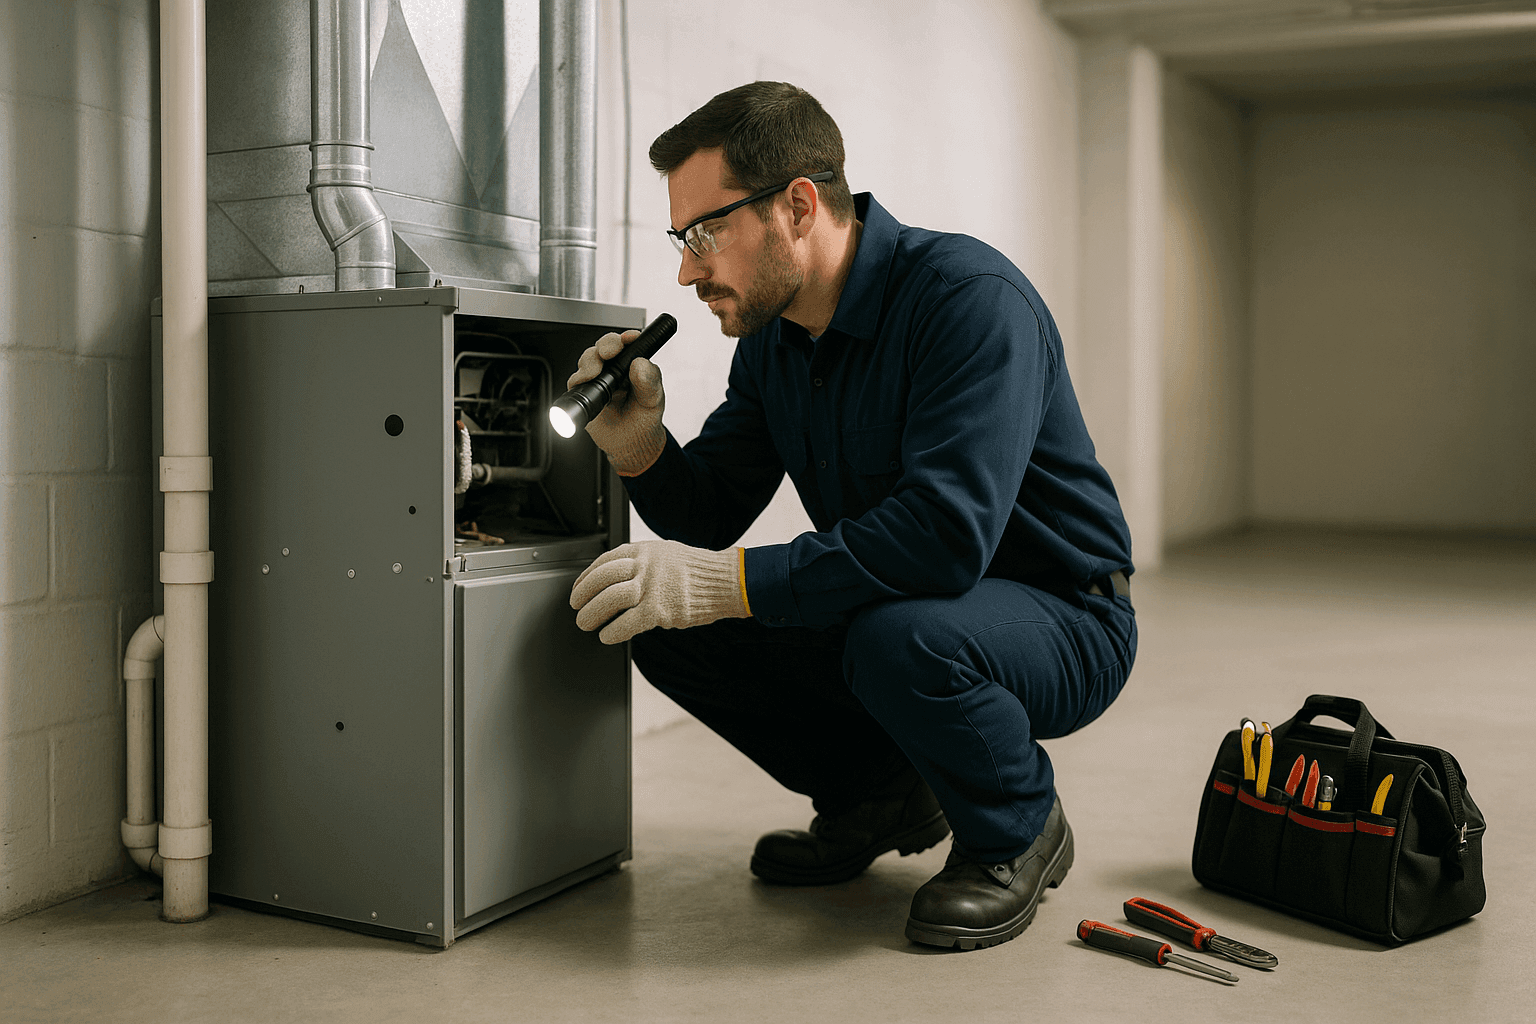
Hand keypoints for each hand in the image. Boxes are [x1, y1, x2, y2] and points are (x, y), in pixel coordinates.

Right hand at [567, 329, 666, 475]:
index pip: (628, 344)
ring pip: (588, 359)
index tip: (628, 339)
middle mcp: (614, 368)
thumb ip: (649, 382)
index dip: (626, 337)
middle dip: (605, 345)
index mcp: (633, 365)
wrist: (630, 445)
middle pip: (604, 346)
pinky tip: (585, 384)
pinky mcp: (584, 392)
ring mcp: (597, 379)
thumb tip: (640, 363)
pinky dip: (578, 379)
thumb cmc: (644, 419)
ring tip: (595, 372)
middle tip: (608, 353)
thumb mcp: (653, 400)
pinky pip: (575, 381)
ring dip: (590, 361)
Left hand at [570, 540, 749, 643]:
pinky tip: (607, 636)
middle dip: (583, 596)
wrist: (726, 581)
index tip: (578, 589)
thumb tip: (616, 578)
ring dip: (592, 614)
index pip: (603, 562)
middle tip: (576, 608)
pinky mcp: (659, 610)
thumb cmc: (697, 571)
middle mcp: (644, 565)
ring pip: (609, 600)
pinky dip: (612, 632)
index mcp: (643, 550)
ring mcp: (651, 587)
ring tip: (586, 623)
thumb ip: (641, 562)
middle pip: (601, 580)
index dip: (585, 578)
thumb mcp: (665, 554)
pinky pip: (626, 623)